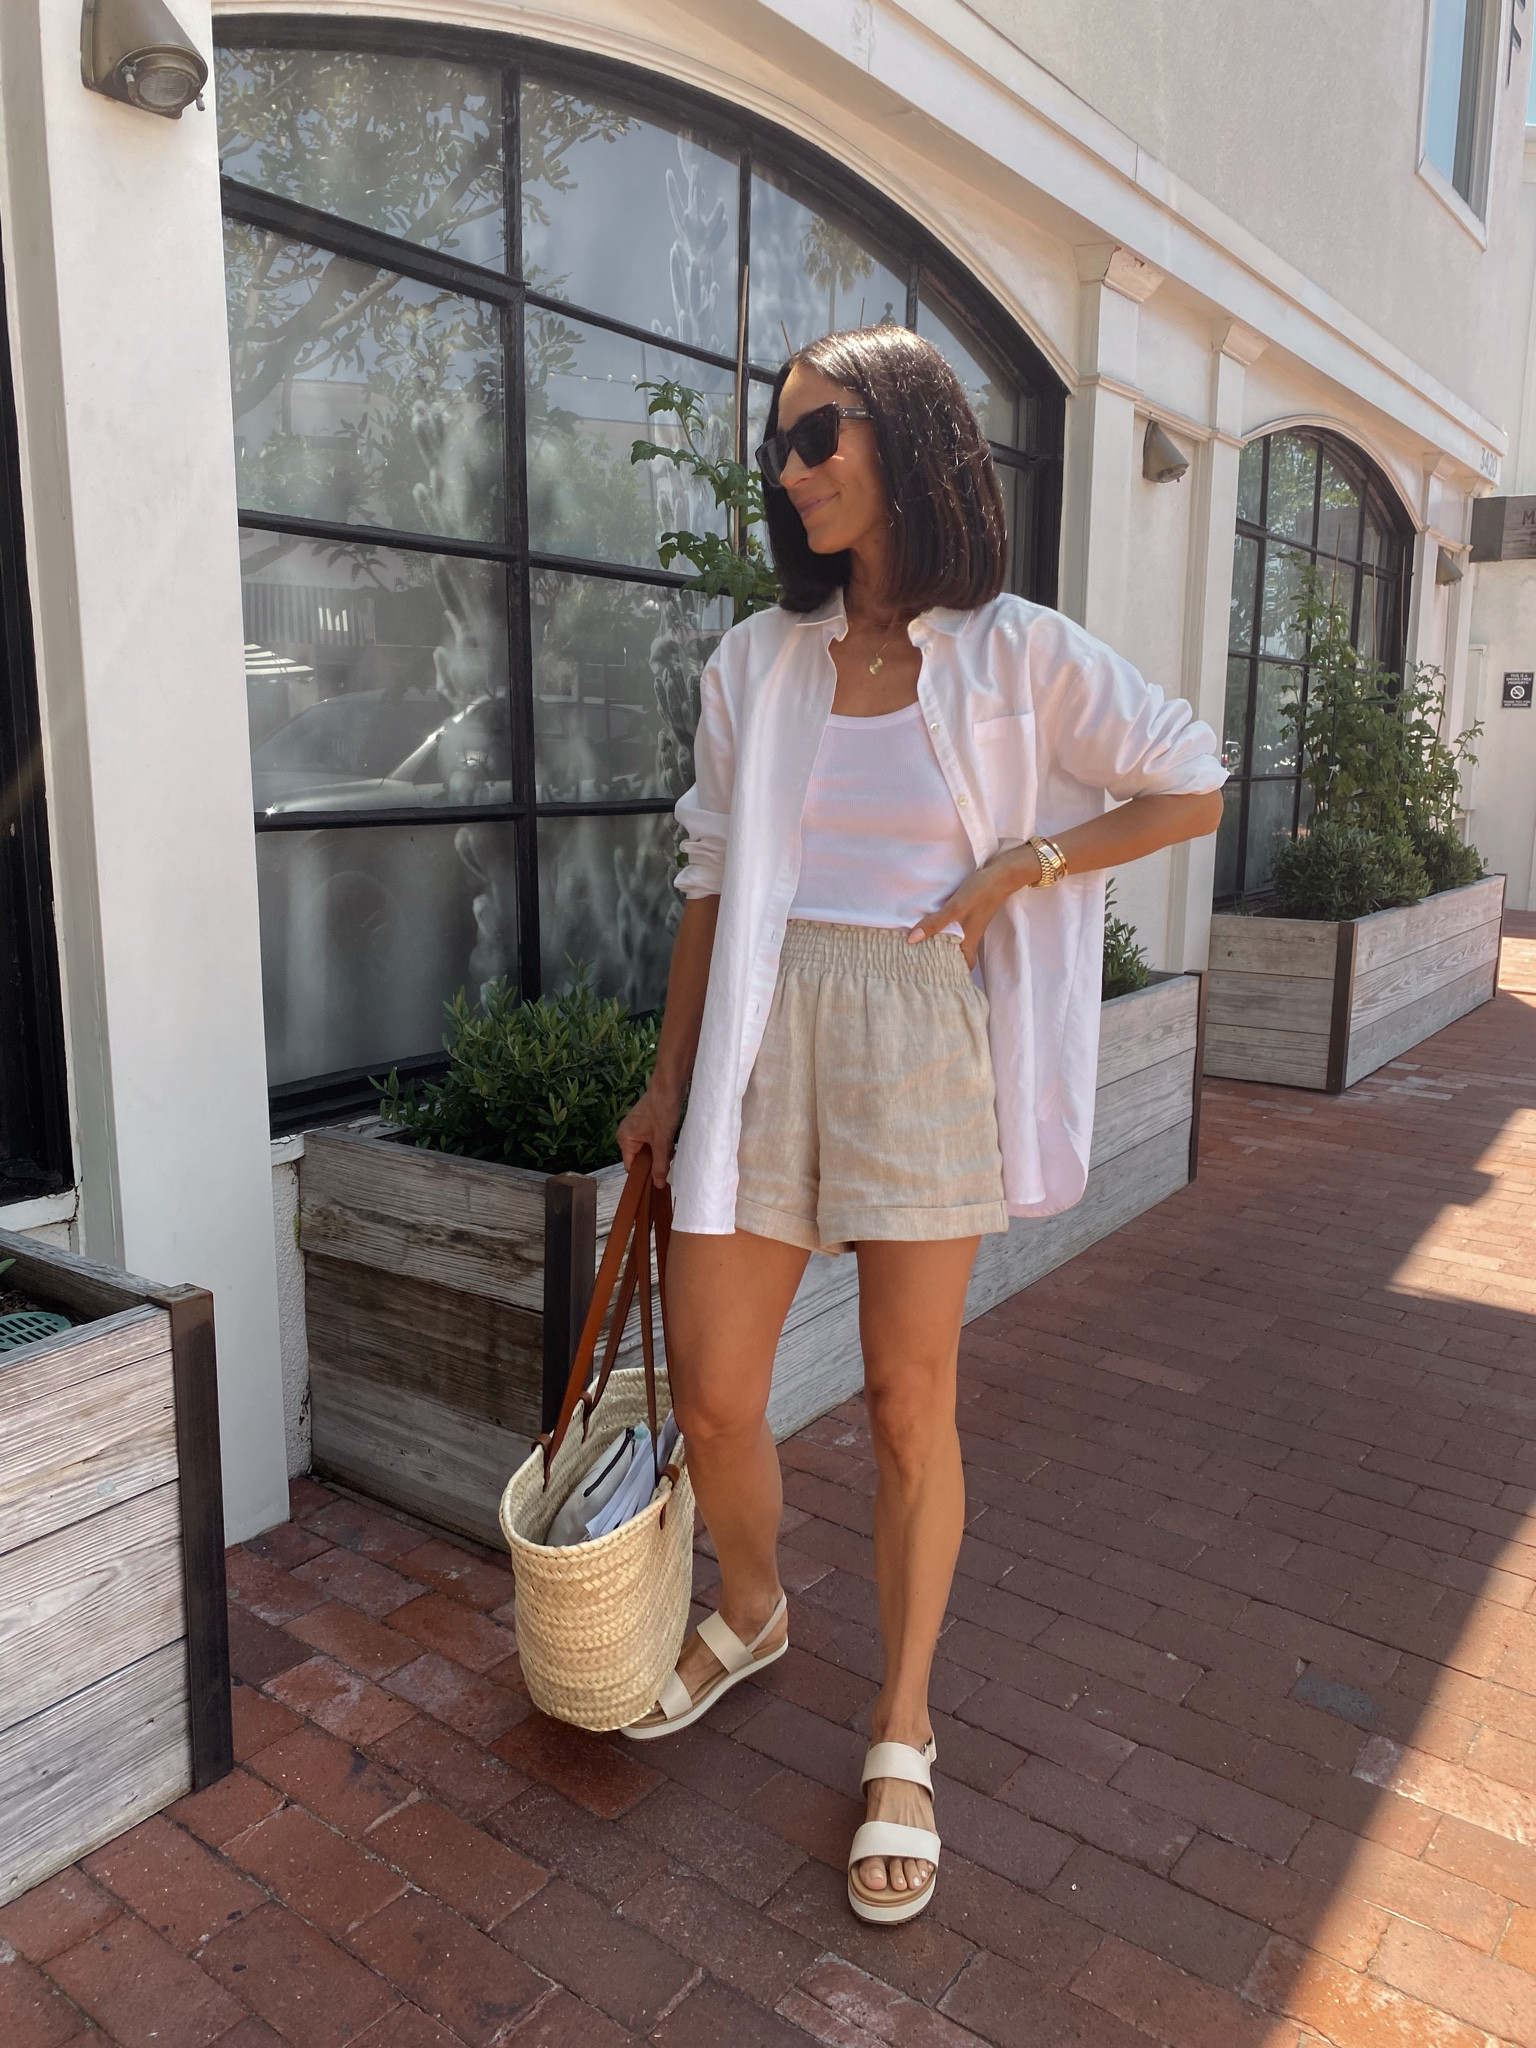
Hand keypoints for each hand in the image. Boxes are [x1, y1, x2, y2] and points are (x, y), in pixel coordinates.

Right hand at [617, 1086, 682, 1185]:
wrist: (669, 1086)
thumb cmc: (662, 1109)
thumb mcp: (662, 1142)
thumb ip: (660, 1165)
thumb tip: (658, 1184)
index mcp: (624, 1139)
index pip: (631, 1166)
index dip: (645, 1173)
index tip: (658, 1178)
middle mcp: (626, 1133)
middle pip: (641, 1158)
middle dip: (656, 1159)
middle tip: (669, 1155)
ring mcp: (635, 1127)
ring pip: (648, 1149)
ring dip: (660, 1150)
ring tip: (670, 1144)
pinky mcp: (644, 1123)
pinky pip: (652, 1140)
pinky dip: (661, 1142)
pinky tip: (670, 1138)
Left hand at [907, 845, 1040, 966]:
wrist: (1002, 873)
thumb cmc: (981, 891)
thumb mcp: (956, 908)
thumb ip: (936, 923)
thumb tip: (912, 940)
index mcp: (969, 942)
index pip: (960, 968)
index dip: (947, 975)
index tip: (927, 979)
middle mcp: (969, 937)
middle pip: (954, 957)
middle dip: (937, 961)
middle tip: (914, 964)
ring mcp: (969, 926)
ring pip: (952, 943)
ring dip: (937, 945)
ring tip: (916, 948)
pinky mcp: (967, 915)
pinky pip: (952, 929)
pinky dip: (941, 931)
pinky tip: (928, 926)